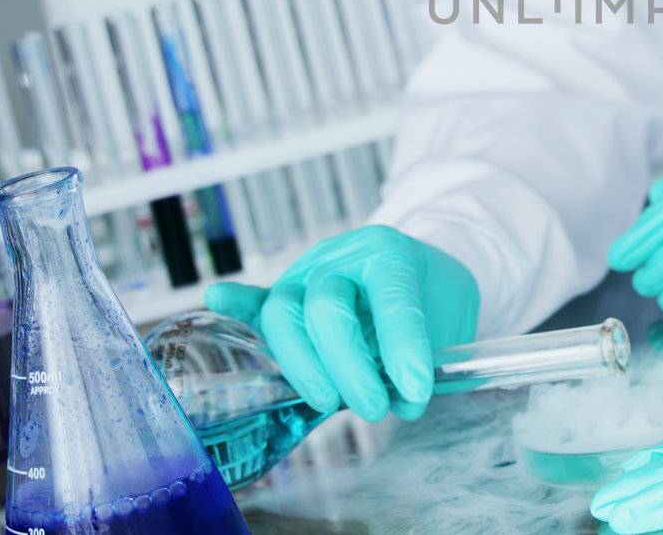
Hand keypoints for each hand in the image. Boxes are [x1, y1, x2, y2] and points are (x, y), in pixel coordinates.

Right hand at [204, 225, 478, 421]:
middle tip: (372, 407)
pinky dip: (237, 305)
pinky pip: (257, 300)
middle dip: (347, 365)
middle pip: (326, 305)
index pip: (391, 298)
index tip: (416, 392)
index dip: (404, 348)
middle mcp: (343, 258)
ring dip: (303, 363)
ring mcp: (308, 273)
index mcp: (391, 255)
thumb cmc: (431, 301)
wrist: (421, 274)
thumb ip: (420, 362)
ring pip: (285, 310)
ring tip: (328, 401)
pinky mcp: (286, 294)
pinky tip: (219, 300)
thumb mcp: (443, 325)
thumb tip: (402, 404)